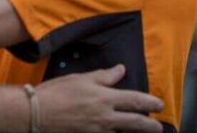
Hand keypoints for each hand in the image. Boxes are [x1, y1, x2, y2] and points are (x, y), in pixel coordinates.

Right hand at [37, 64, 163, 132]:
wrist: (37, 112)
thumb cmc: (57, 92)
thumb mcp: (81, 78)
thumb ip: (103, 76)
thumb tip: (120, 70)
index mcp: (104, 98)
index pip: (135, 100)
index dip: (150, 102)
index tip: (159, 104)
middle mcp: (105, 117)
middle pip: (136, 123)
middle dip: (150, 126)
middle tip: (158, 127)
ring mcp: (98, 131)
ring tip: (142, 132)